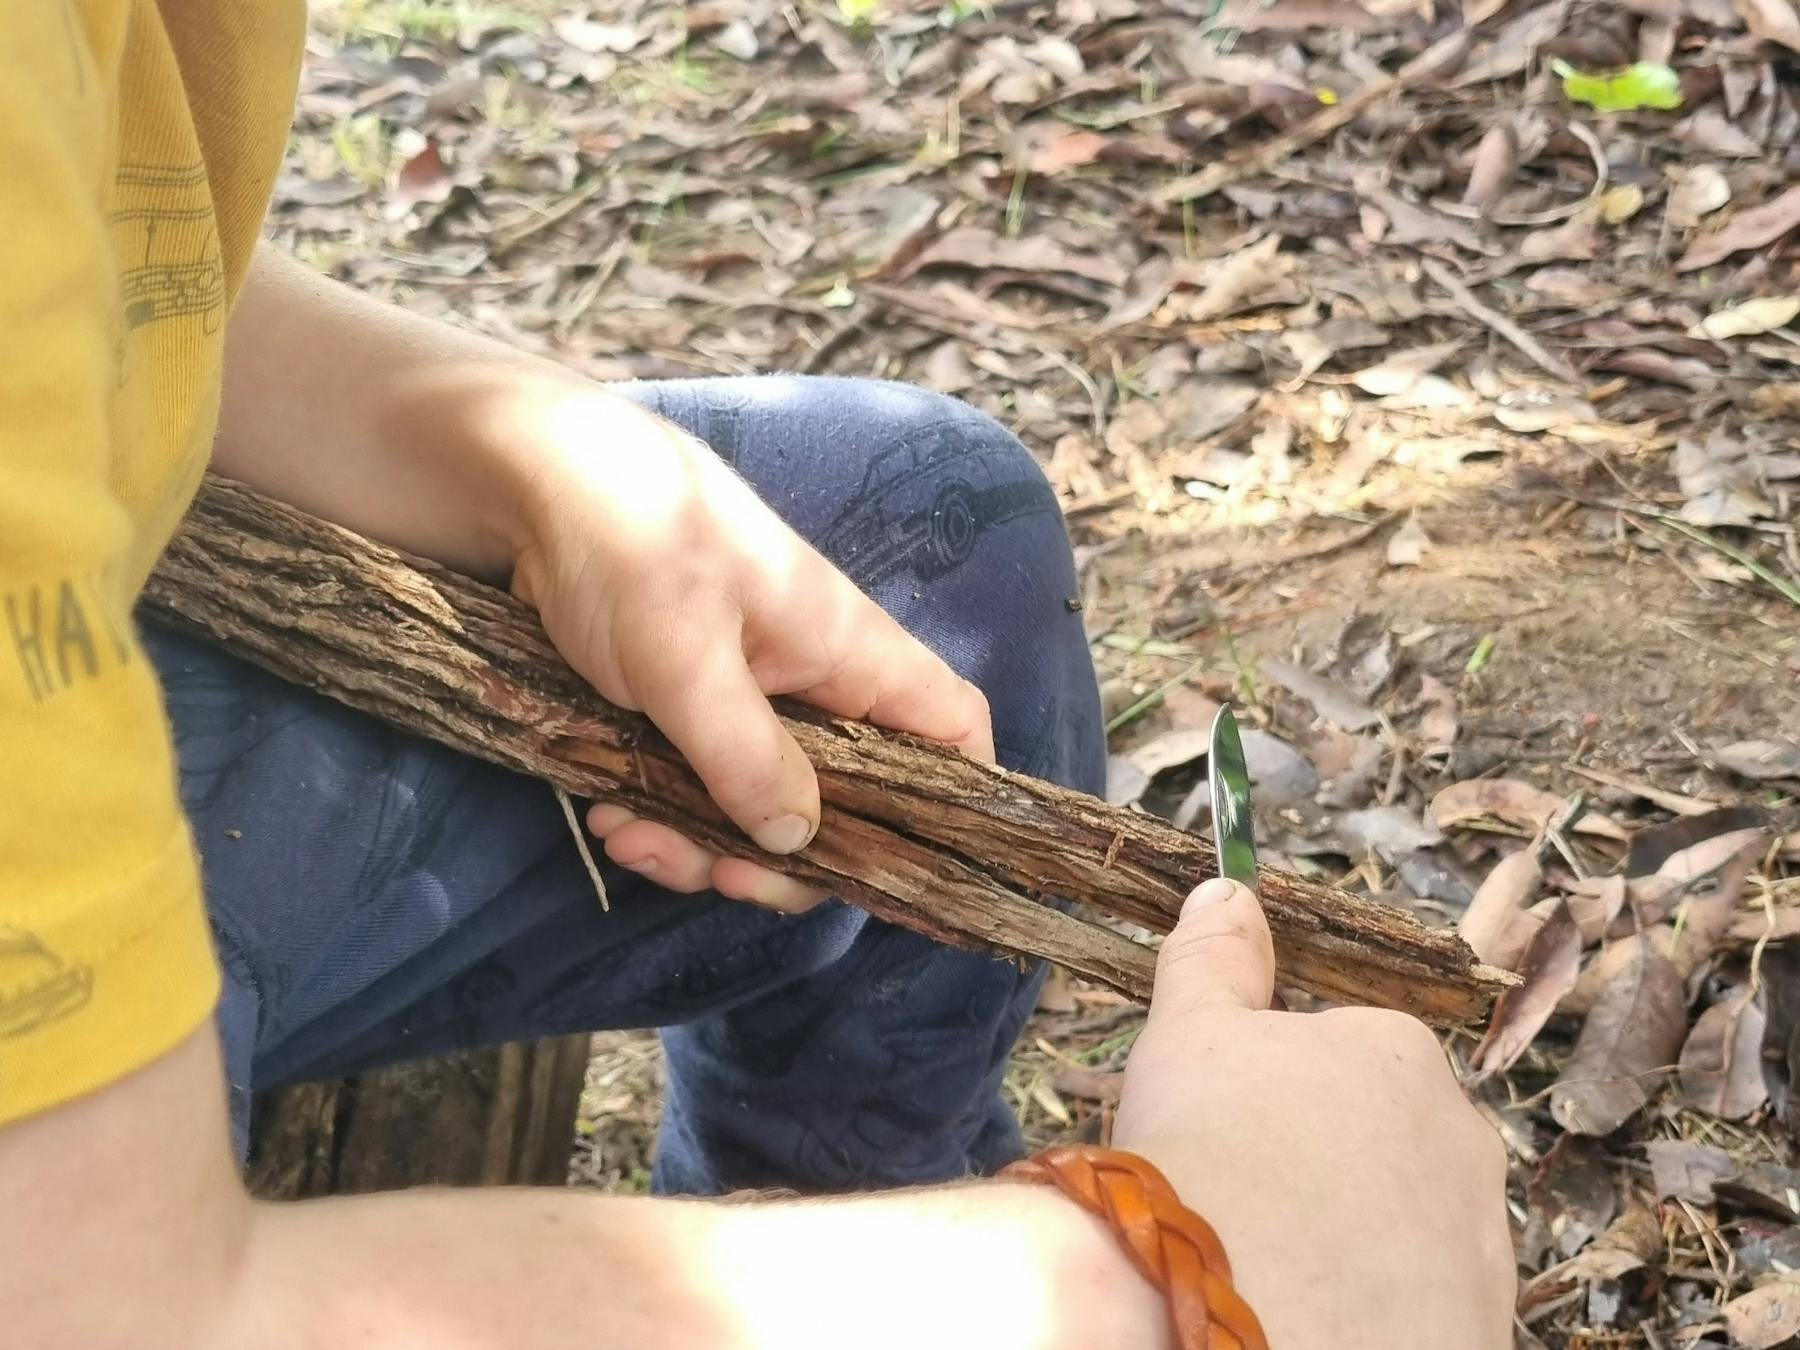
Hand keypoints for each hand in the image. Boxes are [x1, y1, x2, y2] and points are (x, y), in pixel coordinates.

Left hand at [507, 387, 993, 911]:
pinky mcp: (679, 710)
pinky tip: (604, 811)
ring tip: (625, 834)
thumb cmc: (625, 541)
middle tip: (721, 878)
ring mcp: (744, 698)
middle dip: (786, 859)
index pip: (951, 727)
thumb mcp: (684, 657)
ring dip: (699, 843)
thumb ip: (746, 755)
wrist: (523, 477)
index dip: (956, 799)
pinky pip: (692, 790)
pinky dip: (656, 814)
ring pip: (758, 808)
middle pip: (848, 802)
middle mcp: (810, 683)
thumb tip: (799, 842)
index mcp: (846, 652)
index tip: (905, 866)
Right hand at [1114, 879, 1515, 1348]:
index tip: (1226, 1135)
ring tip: (1273, 1270)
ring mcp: (1484, 1244)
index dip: (1273, 1097)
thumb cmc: (1214, 1153)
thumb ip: (1212, 960)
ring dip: (1353, 1242)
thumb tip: (1227, 892)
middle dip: (1326, 1168)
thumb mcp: (1189, 1035)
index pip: (1340, 1058)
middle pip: (1383, 1143)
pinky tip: (1310, 1317)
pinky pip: (1421, 1308)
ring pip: (1407, 1230)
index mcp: (1398, 1052)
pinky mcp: (1485, 1328)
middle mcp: (1464, 1138)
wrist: (1254, 1319)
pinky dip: (1373, 1311)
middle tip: (1243, 1203)